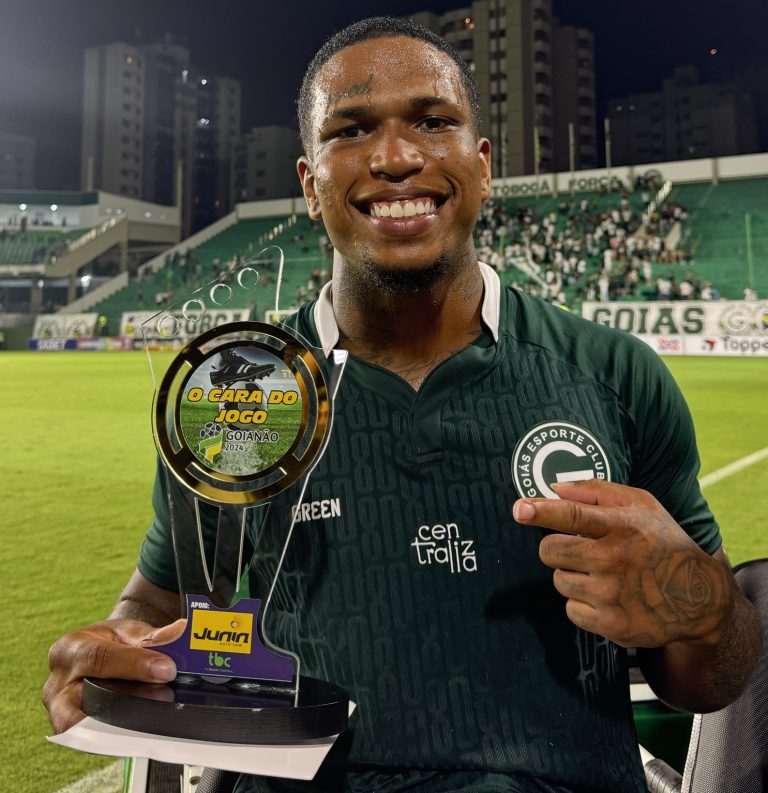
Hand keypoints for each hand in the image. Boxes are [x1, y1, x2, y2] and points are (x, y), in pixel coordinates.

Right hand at [43, 618, 185, 732]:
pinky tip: (147, 728)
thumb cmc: (110, 642)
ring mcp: (61, 712)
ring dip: (125, 723)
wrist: (96, 654)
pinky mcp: (73, 732)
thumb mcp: (127, 630)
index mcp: (70, 650)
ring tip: (158, 713)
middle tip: (162, 698)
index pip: (99, 658)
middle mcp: (58, 685)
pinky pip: (95, 738)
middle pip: (85, 701)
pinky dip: (121, 734)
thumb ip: (150, 635)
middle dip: (124, 704)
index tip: (167, 669)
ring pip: (87, 727)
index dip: (135, 665)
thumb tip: (177, 632)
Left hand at [512, 479, 731, 648]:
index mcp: (623, 526)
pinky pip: (571, 610)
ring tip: (602, 575)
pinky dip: (582, 605)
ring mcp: (613, 595)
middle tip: (578, 549)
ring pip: (559, 581)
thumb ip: (596, 491)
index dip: (542, 511)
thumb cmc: (663, 542)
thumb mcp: (641, 505)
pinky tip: (607, 598)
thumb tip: (554, 488)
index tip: (520, 509)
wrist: (700, 598)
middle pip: (551, 551)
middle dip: (556, 548)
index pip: (573, 515)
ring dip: (572, 576)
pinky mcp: (612, 625)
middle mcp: (616, 560)